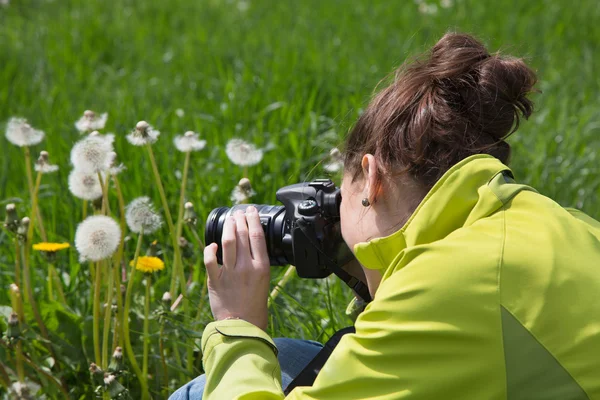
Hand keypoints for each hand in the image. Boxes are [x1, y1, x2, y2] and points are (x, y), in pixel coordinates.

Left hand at [204, 206, 269, 330]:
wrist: (242, 326)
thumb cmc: (255, 304)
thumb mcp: (264, 281)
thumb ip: (257, 263)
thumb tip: (251, 244)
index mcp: (261, 267)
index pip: (257, 235)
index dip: (252, 219)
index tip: (250, 210)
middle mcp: (246, 267)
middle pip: (242, 235)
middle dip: (239, 220)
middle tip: (238, 213)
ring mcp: (230, 273)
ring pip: (227, 242)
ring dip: (227, 228)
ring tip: (229, 221)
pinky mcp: (215, 280)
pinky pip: (210, 259)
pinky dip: (210, 249)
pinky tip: (213, 245)